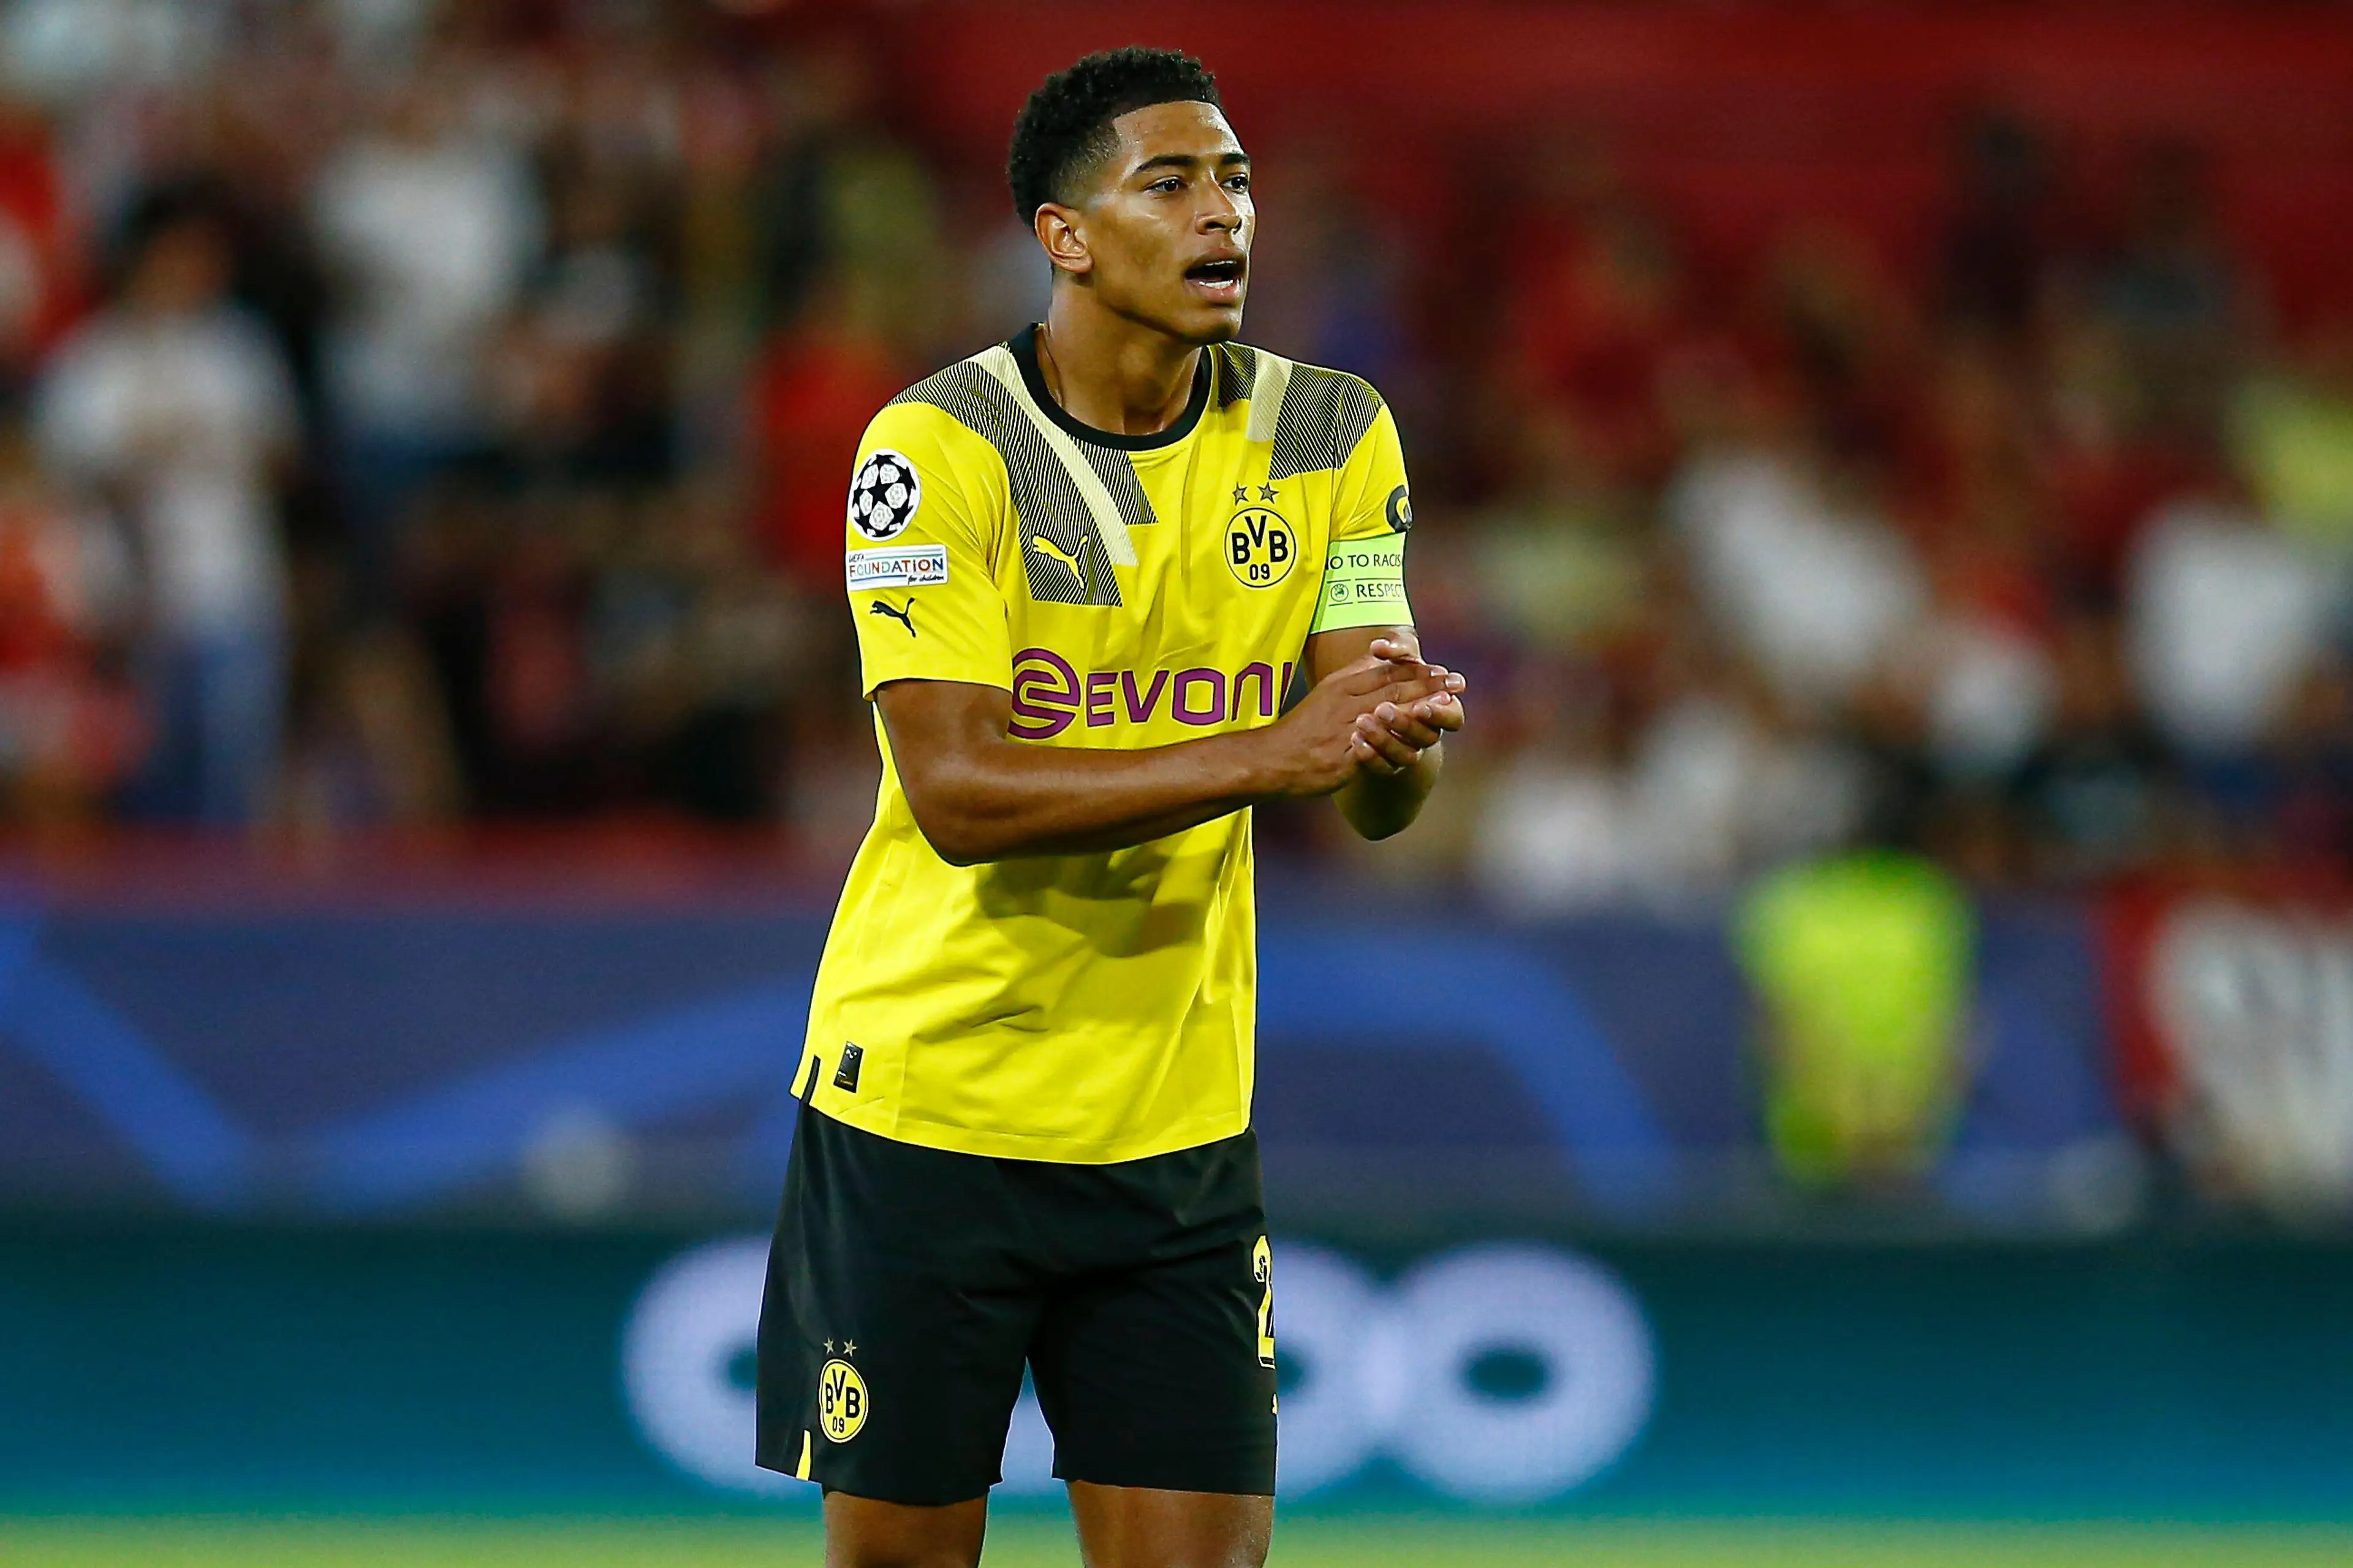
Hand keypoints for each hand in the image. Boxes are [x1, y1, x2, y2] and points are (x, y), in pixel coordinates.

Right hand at [1257, 643, 1460, 797]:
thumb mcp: (1328, 692)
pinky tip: (1417, 745)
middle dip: (1429, 686)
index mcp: (1343, 687)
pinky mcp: (1341, 756)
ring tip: (1445, 707)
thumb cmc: (1304, 727)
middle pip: (1393, 690)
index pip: (1386, 674)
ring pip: (1387, 716)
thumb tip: (1378, 656)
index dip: (1419, 672)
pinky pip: (1372, 750)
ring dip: (1419, 709)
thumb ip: (1354, 675)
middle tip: (1458, 682)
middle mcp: (1345, 704)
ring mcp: (1343, 730)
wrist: (1273, 758)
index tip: (1445, 670)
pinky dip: (1395, 744)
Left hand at [1347, 637, 1464, 775]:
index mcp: (1442, 708)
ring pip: (1406, 754)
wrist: (1363, 699)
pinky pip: (1383, 766)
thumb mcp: (1398, 656)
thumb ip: (1395, 646)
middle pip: (1428, 736)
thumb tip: (1381, 646)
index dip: (1440, 713)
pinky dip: (1370, 754)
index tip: (1421, 704)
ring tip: (1362, 721)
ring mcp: (1409, 750)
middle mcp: (1428, 732)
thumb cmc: (1393, 671)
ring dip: (1385, 738)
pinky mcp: (1388, 763)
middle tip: (1383, 709)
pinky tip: (1355, 739)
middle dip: (1407, 723)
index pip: (1453, 717)